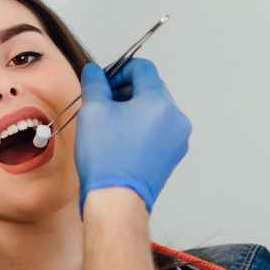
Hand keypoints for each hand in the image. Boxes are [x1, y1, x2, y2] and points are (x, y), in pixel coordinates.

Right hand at [75, 59, 190, 213]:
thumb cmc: (107, 160)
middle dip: (125, 91)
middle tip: (103, 103)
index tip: (104, 82)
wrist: (118, 201)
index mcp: (159, 102)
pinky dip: (141, 128)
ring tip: (111, 125)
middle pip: (150, 88)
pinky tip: (121, 140)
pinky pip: (158, 130)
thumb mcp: (92, 110)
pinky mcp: (172, 155)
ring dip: (133, 109)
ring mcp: (177, 138)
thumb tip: (95, 71)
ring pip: (155, 110)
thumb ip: (95, 83)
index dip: (119, 70)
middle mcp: (175, 118)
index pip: (142, 68)